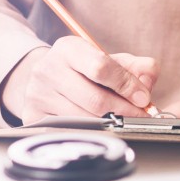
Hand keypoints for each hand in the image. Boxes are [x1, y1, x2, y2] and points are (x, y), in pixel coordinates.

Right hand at [0, 37, 158, 125]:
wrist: (48, 78)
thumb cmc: (86, 70)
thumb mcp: (112, 60)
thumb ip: (138, 66)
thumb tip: (148, 81)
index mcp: (69, 48)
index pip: (101, 67)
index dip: (127, 85)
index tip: (144, 98)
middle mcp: (48, 69)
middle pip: (94, 99)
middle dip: (123, 110)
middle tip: (139, 117)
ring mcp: (36, 94)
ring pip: (83, 119)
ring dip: (109, 124)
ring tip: (123, 122)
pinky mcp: (31, 116)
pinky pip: (69, 131)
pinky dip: (90, 132)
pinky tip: (100, 128)